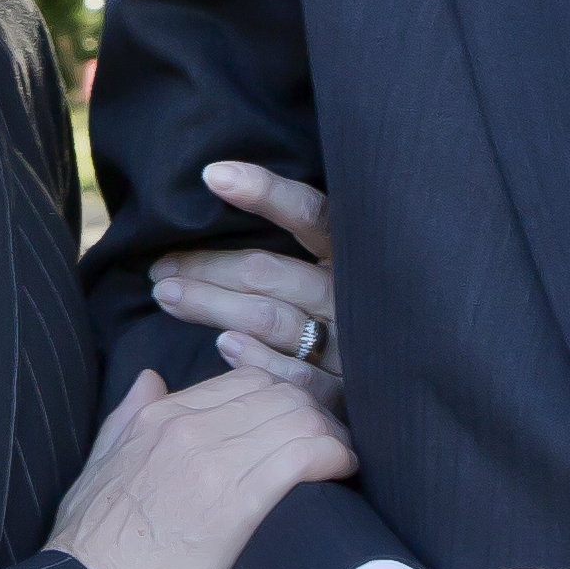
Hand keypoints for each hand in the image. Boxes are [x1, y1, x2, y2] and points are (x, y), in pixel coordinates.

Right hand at [44, 366, 353, 568]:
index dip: (281, 401)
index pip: (243, 381)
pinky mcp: (236, 503)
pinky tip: (342, 474)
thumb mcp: (97, 467)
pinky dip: (335, 458)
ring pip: (299, 418)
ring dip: (331, 436)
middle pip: (278, 393)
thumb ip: (126, 418)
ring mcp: (211, 461)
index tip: (297, 428)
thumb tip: (150, 380)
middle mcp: (186, 428)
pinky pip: (305, 455)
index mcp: (157, 417)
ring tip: (342, 463)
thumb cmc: (89, 550)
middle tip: (329, 445)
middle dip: (313, 413)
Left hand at [148, 161, 337, 399]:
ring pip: (269, 319)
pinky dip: (257, 358)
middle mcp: (356, 296)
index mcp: (357, 256)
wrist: (407, 378)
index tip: (213, 175)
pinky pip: (295, 376)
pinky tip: (222, 345)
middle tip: (161, 268)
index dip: (266, 193)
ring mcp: (352, 345)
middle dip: (209, 267)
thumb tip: (225, 198)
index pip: (312, 215)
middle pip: (270, 273)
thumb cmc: (353, 315)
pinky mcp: (347, 393)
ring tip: (169, 295)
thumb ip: (297, 246)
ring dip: (212, 306)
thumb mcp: (338, 271)